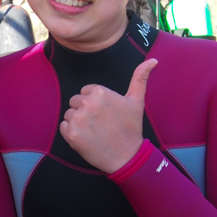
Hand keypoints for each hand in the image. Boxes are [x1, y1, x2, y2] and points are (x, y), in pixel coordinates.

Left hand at [59, 58, 157, 173]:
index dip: (95, 104)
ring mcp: (78, 119)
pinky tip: (86, 138)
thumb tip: (153, 60)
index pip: (85, 92)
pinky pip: (63, 127)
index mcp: (100, 92)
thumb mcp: (136, 101)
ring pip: (69, 114)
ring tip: (94, 131)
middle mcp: (87, 103)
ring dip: (78, 122)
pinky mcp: (71, 134)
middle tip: (100, 124)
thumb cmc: (131, 128)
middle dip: (85, 112)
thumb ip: (140, 78)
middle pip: (75, 102)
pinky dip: (71, 133)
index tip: (105, 114)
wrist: (126, 156)